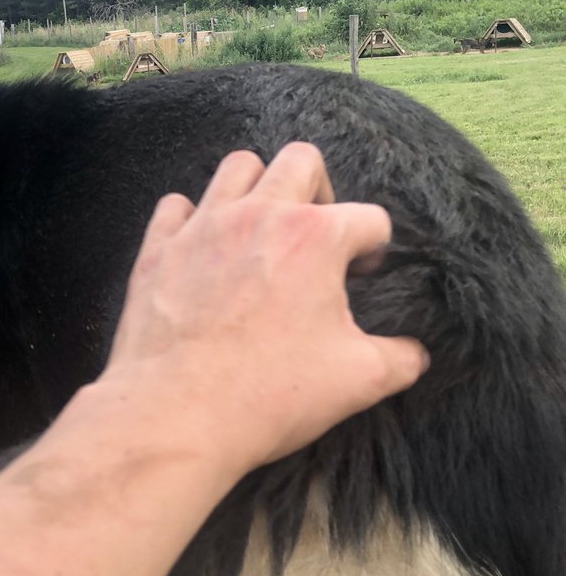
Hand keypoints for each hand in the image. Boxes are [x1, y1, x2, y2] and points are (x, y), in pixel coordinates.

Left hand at [102, 144, 427, 480]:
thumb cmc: (271, 394)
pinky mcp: (159, 248)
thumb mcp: (359, 380)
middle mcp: (260, 215)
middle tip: (317, 239)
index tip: (362, 277)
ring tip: (263, 231)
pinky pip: (176, 205)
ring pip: (238, 167)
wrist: (179, 414)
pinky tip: (205, 250)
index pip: (369, 218)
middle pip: (301, 161)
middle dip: (320, 192)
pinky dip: (193, 219)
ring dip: (258, 188)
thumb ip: (400, 357)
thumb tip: (415, 353)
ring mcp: (203, 227)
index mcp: (316, 237)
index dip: (375, 248)